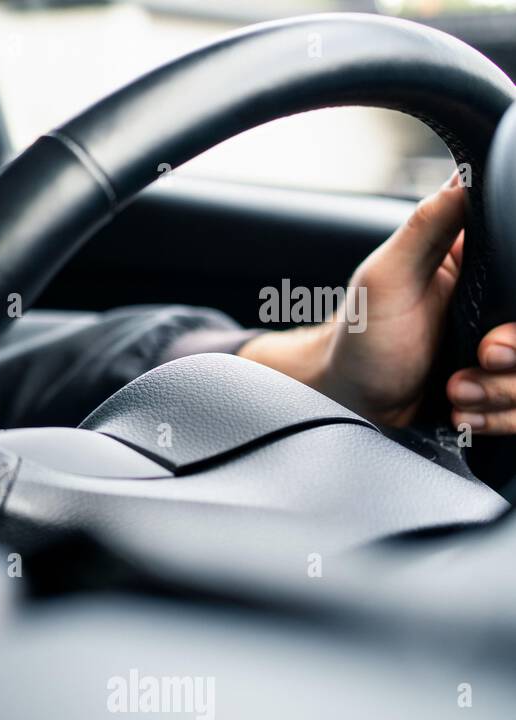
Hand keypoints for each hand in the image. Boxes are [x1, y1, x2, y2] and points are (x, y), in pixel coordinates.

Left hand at [240, 173, 515, 431]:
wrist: (348, 398)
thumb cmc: (360, 335)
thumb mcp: (386, 277)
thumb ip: (426, 226)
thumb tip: (466, 173)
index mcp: (484, 265)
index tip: (496, 332)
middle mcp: (503, 307)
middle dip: (515, 357)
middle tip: (479, 356)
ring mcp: (506, 353)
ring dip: (502, 391)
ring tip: (457, 389)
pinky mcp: (501, 391)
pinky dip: (498, 416)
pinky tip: (463, 410)